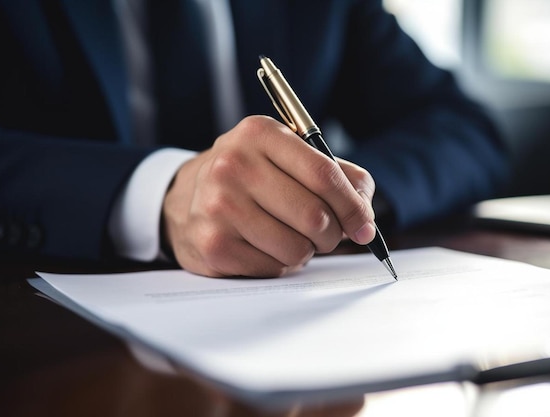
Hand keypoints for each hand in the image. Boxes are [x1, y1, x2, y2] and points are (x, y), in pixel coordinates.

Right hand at [162, 115, 375, 276]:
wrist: (183, 198)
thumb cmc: (248, 177)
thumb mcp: (287, 156)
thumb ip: (337, 175)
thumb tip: (365, 216)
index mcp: (259, 133)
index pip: (324, 174)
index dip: (353, 206)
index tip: (365, 226)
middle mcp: (233, 165)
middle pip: (314, 216)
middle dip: (333, 234)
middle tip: (327, 234)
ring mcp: (218, 206)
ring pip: (297, 248)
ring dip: (305, 250)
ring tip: (289, 236)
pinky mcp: (212, 244)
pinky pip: (273, 268)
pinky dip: (280, 263)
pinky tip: (264, 246)